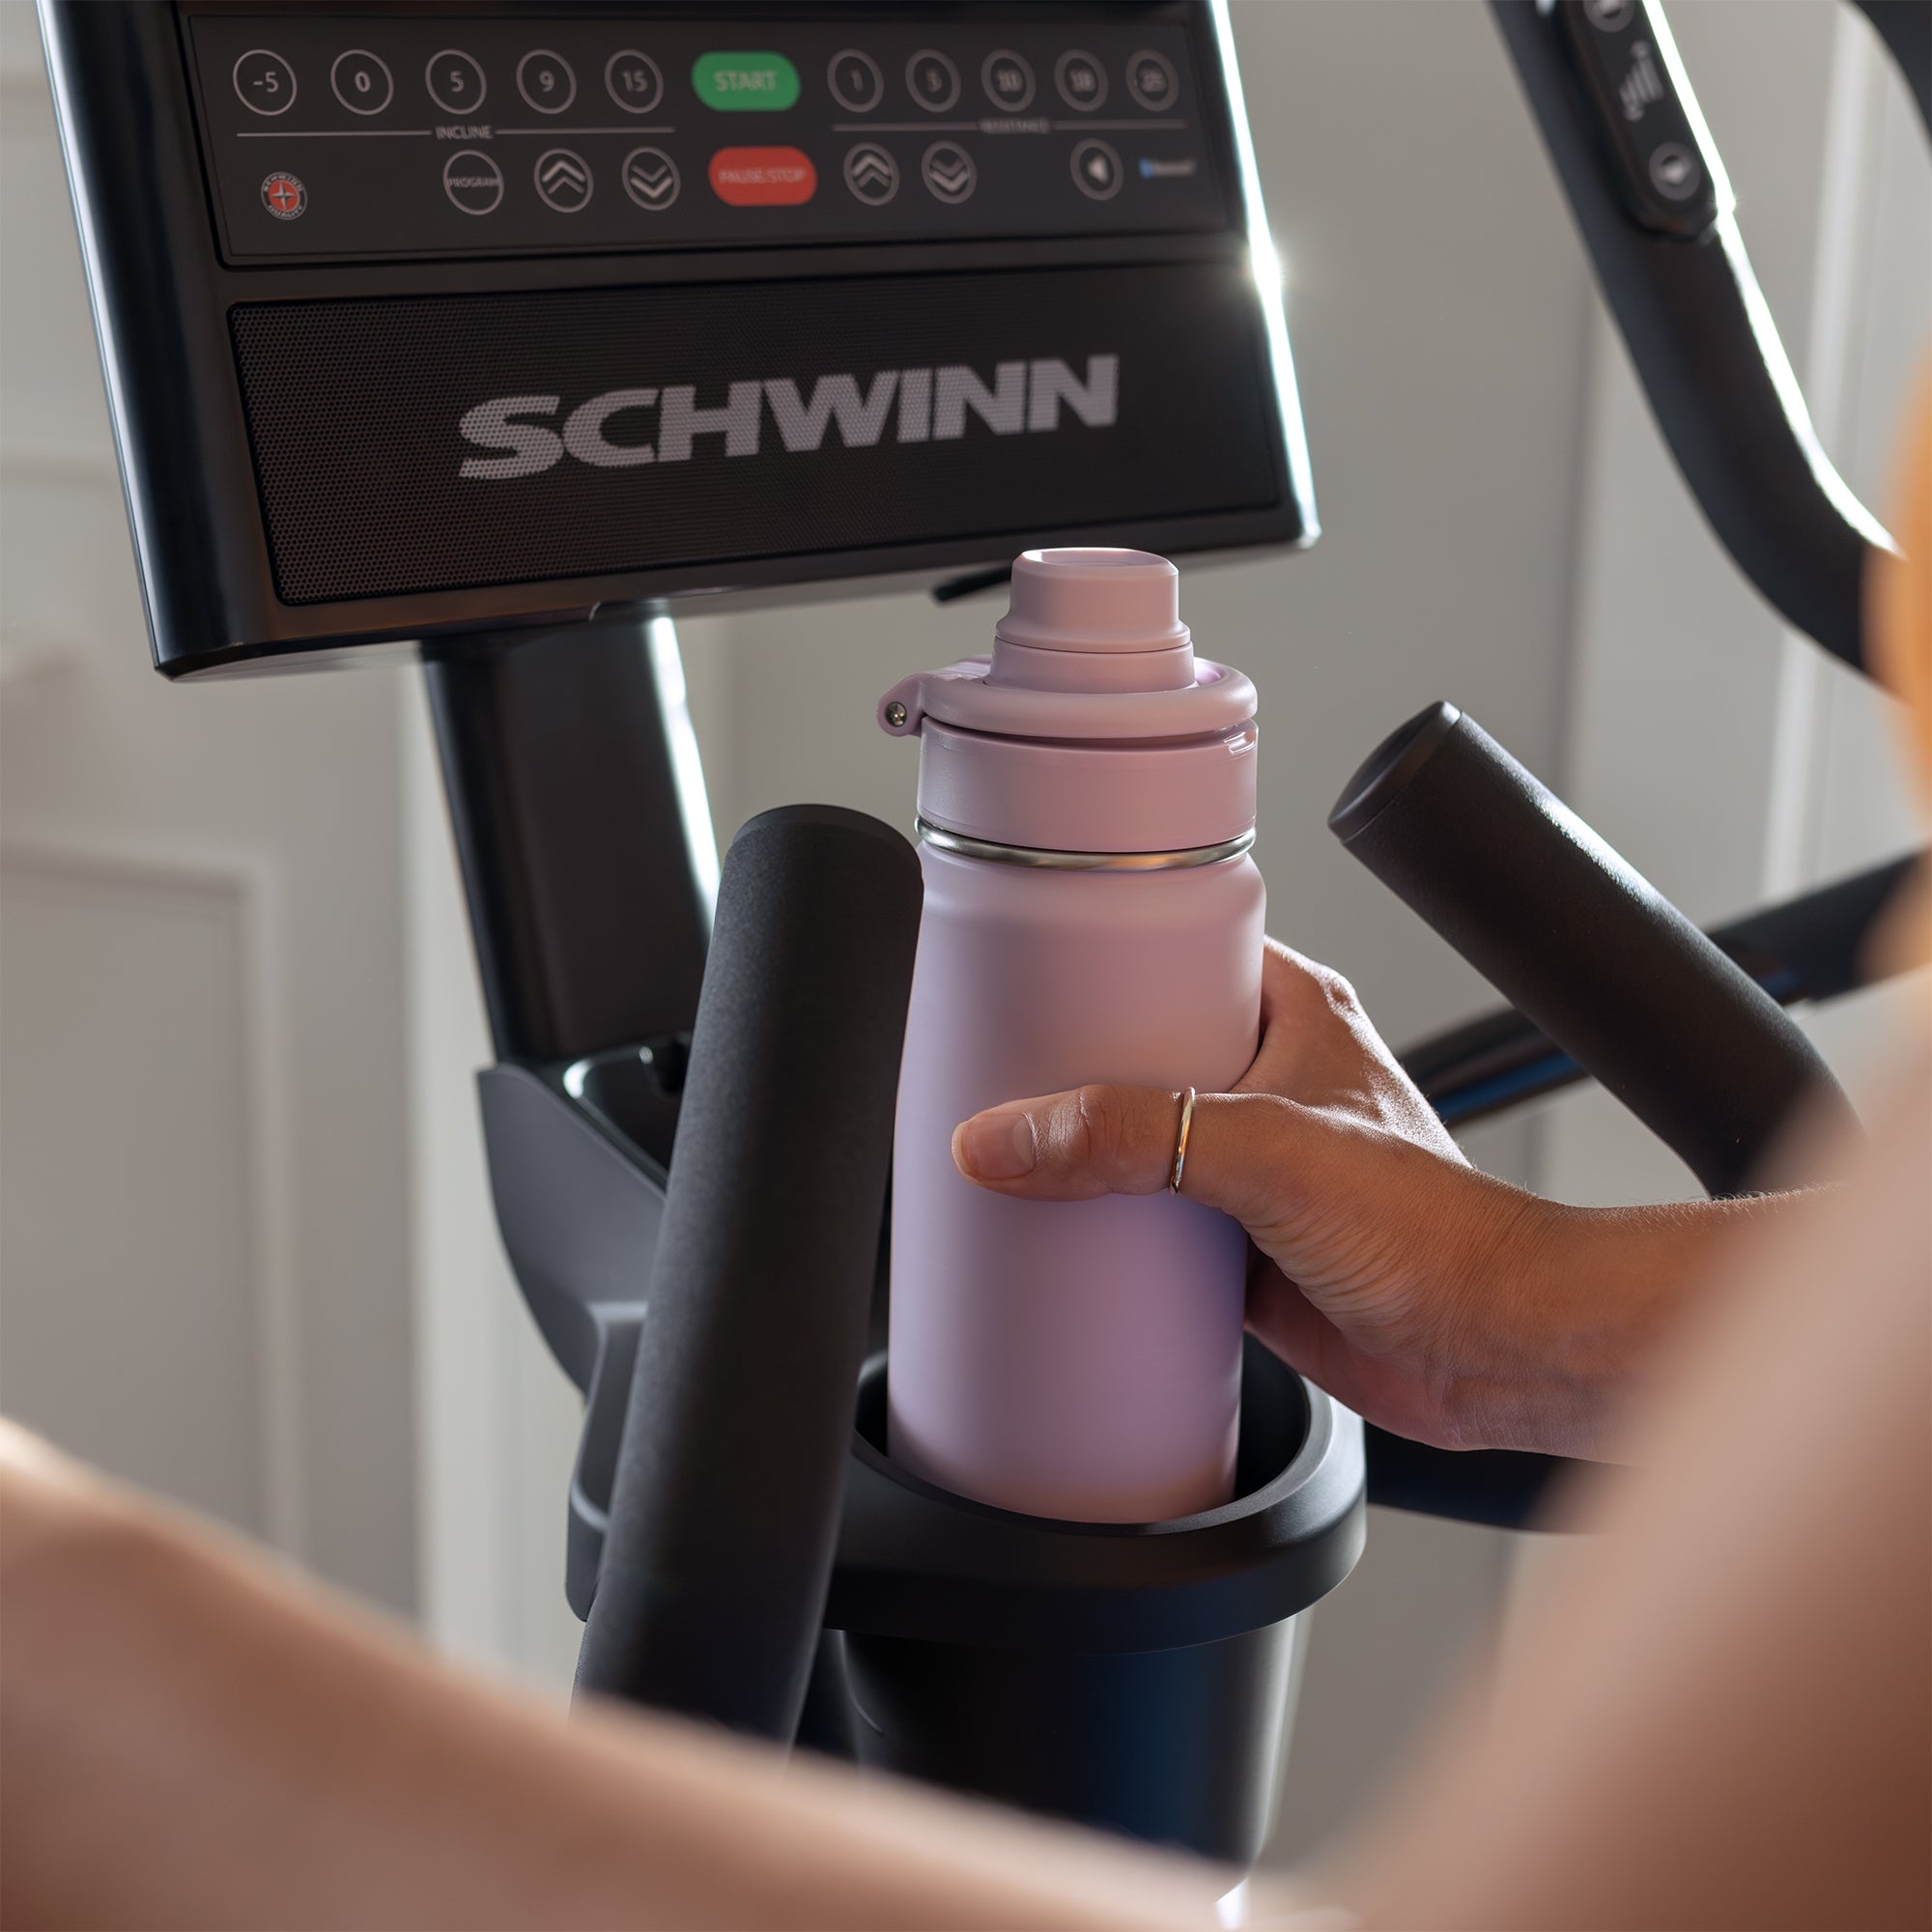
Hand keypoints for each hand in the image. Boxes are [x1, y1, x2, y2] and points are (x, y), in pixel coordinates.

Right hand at [951, 941, 1690, 1458]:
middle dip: (1067, 1075)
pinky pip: (1148, 1230)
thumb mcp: (1267, 1148)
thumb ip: (1136, 1134)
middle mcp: (1268, 1084)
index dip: (1096, 961)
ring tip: (1005, 1159)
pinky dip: (1103, 1237)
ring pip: (1138, 1148)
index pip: (1172, 955)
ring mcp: (1253, 1169)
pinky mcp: (1241, 1248)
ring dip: (1082, 1162)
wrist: (1489, 1348)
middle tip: (992, 1079)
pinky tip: (1054, 1243)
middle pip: (1136, 1058)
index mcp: (1291, 1015)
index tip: (1018, 974)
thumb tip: (1010, 1136)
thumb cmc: (1437, 1228)